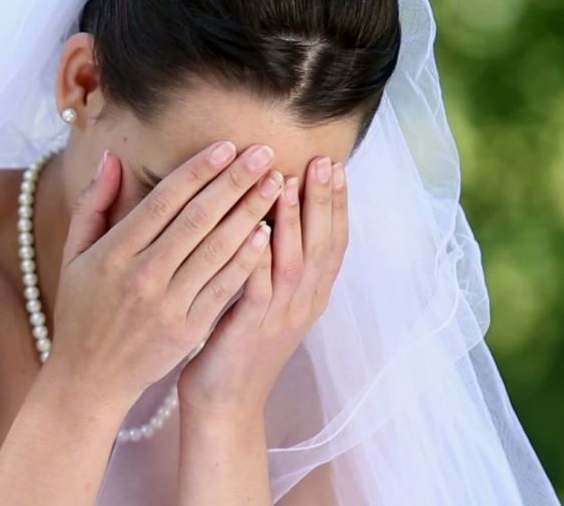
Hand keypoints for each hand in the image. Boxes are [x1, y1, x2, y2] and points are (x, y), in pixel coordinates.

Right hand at [47, 141, 284, 402]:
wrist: (88, 378)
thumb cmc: (81, 311)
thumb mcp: (73, 255)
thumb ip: (92, 204)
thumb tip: (112, 158)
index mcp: (114, 252)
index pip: (163, 201)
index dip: (198, 170)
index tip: (227, 146)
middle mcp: (143, 275)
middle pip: (197, 219)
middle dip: (234, 182)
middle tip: (264, 152)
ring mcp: (168, 304)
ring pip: (216, 250)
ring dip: (249, 213)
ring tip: (275, 184)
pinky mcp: (188, 330)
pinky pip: (223, 288)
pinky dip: (246, 260)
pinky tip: (267, 233)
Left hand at [177, 155, 348, 419]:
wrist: (225, 404)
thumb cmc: (238, 345)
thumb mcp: (267, 301)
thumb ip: (276, 263)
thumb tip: (273, 215)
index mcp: (310, 296)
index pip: (333, 242)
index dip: (338, 204)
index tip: (336, 164)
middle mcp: (303, 305)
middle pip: (322, 245)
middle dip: (324, 200)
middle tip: (325, 160)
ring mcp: (279, 318)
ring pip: (294, 262)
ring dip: (294, 220)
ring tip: (289, 179)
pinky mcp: (249, 330)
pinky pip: (258, 287)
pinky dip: (259, 256)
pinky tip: (256, 227)